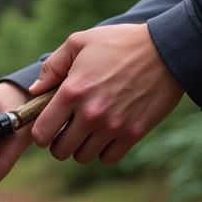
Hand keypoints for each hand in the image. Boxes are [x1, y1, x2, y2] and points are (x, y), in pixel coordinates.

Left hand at [29, 23, 183, 163]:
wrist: (167, 50)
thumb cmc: (119, 43)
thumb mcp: (79, 42)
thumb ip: (52, 67)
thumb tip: (35, 90)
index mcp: (72, 91)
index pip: (42, 132)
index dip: (40, 134)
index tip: (47, 127)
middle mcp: (90, 113)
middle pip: (60, 151)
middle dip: (59, 143)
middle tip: (67, 130)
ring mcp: (113, 126)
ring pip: (83, 157)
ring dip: (81, 148)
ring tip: (87, 132)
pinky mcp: (134, 133)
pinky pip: (109, 158)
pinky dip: (104, 152)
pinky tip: (106, 136)